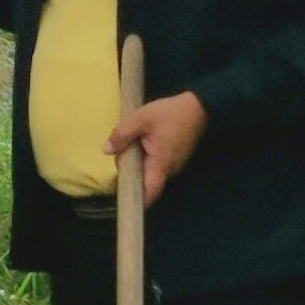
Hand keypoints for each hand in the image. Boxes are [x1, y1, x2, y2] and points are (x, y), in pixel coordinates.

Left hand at [106, 90, 207, 205]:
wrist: (198, 106)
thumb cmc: (170, 113)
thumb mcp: (141, 118)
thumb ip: (122, 134)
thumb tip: (107, 150)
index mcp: (161, 164)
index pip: (150, 192)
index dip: (135, 199)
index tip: (120, 194)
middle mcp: (169, 170)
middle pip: (146, 182)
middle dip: (130, 174)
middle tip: (120, 154)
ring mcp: (174, 165)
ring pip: (150, 173)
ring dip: (137, 164)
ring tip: (129, 145)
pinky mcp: (175, 158)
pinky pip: (156, 164)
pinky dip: (146, 158)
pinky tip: (141, 143)